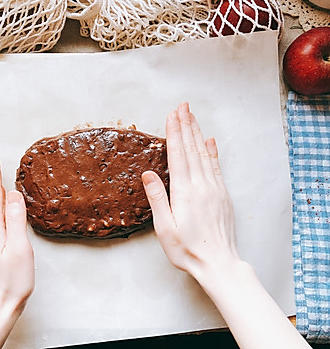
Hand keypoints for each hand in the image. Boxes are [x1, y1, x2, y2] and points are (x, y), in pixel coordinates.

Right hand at [143, 103, 310, 348]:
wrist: (218, 263)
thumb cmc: (187, 249)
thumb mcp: (165, 228)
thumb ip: (158, 198)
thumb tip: (148, 174)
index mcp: (185, 192)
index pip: (178, 155)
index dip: (174, 133)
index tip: (172, 115)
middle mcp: (201, 185)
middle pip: (192, 149)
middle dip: (186, 125)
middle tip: (183, 106)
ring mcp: (214, 188)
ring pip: (204, 154)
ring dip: (197, 133)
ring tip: (192, 116)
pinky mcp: (222, 194)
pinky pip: (216, 166)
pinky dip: (212, 151)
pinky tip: (210, 140)